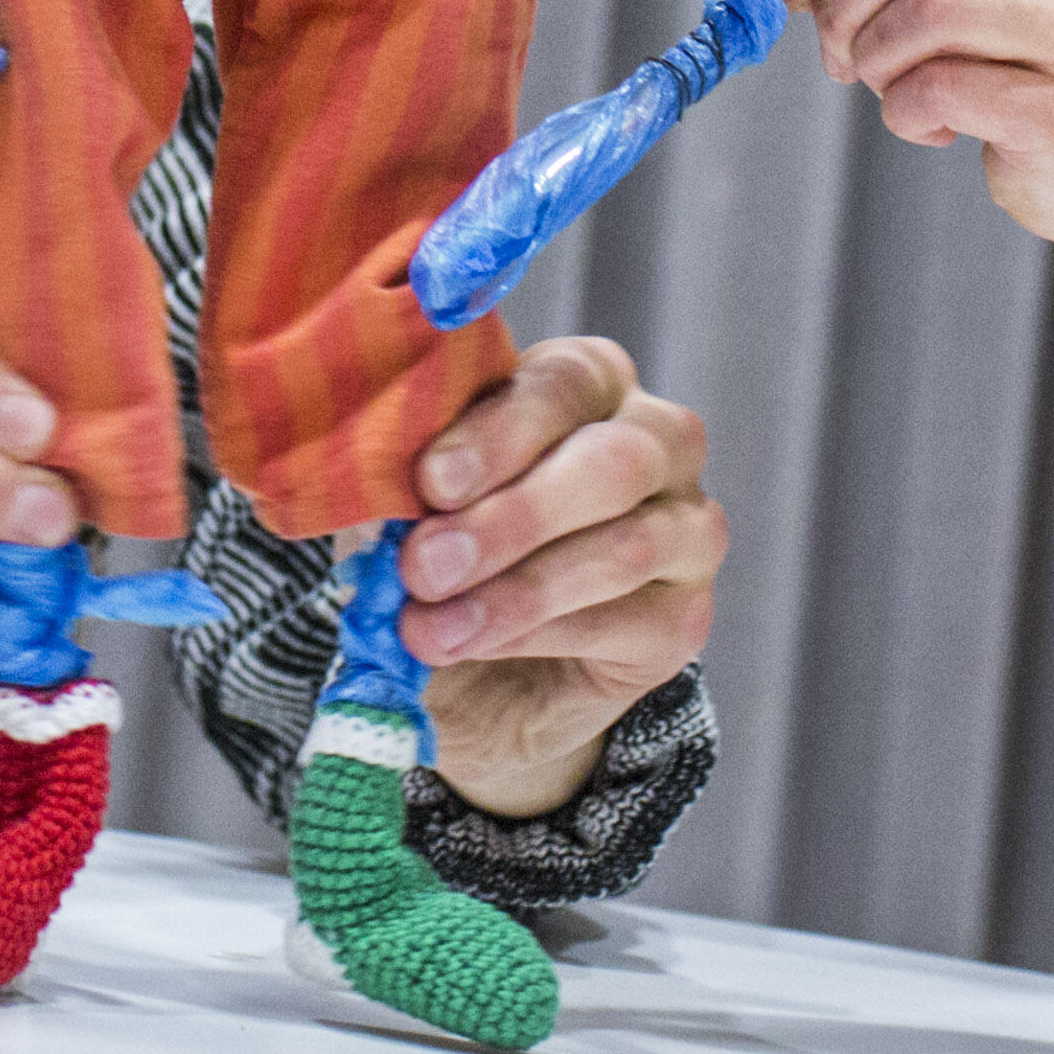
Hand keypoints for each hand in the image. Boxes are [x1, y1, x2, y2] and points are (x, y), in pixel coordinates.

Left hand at [389, 337, 723, 816]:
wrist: (479, 670)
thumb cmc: (446, 549)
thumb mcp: (413, 503)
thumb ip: (405, 481)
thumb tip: (366, 482)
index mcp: (590, 383)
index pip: (565, 383)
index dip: (499, 431)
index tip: (431, 481)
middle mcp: (659, 441)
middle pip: (612, 462)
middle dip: (511, 517)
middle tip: (424, 566)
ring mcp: (688, 530)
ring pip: (627, 547)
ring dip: (516, 591)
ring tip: (430, 628)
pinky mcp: (685, 617)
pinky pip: (628, 621)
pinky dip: (538, 636)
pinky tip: (473, 646)